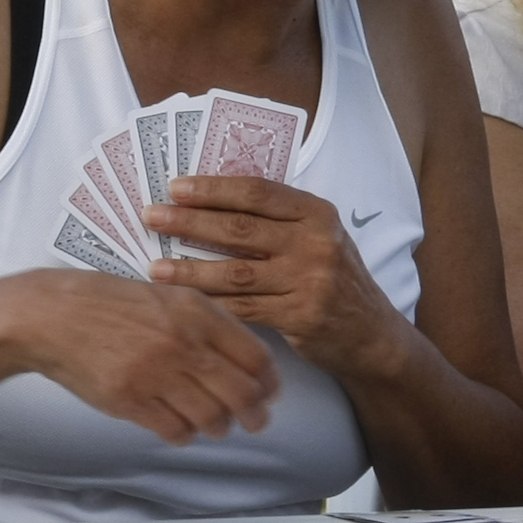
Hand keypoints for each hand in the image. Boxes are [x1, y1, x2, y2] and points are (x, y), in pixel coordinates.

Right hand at [0, 267, 278, 443]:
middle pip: (241, 393)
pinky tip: (181, 428)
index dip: (270, 382)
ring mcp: (155, 373)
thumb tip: (247, 361)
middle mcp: (182, 342)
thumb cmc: (108, 302)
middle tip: (255, 422)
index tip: (271, 393)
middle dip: (255, 415)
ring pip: (211, 417)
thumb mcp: (166, 294)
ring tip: (215, 425)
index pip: (255, 356)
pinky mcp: (130, 400)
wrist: (50, 316)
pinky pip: (175, 430)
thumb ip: (207, 322)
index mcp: (196, 312)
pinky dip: (185, 435)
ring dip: (218, 427)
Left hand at [148, 174, 412, 382]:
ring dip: (191, 269)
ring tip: (155, 267)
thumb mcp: (317, 238)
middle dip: (190, 222)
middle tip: (151, 217)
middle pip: (241, 229)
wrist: (370, 334)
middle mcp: (316, 242)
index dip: (213, 189)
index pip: (257, 192)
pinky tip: (183, 301)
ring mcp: (310, 280)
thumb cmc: (332, 279)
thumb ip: (277, 222)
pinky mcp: (301, 316)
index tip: (175, 188)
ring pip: (237, 272)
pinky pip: (244, 308)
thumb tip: (209, 203)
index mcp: (317, 213)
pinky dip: (210, 304)